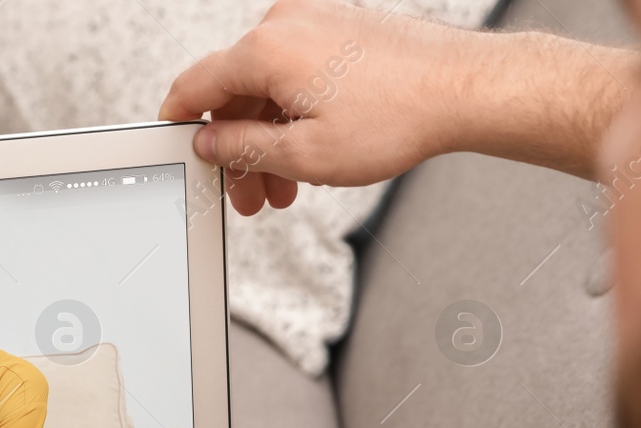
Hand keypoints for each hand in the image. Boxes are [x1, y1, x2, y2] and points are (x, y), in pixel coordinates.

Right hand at [157, 0, 472, 214]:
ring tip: (285, 184)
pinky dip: (293, 112)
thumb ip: (241, 148)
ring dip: (268, 137)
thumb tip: (209, 144)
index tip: (176, 147)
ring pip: (267, 87)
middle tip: (248, 194)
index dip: (178, 125)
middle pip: (234, 93)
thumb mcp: (303, 153)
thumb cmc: (398, 116)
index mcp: (266, 49)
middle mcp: (286, 24)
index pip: (194, 86)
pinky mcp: (340, 27)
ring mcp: (316, 21)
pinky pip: (296, 72)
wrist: (464, 89)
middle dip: (238, 149)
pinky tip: (307, 150)